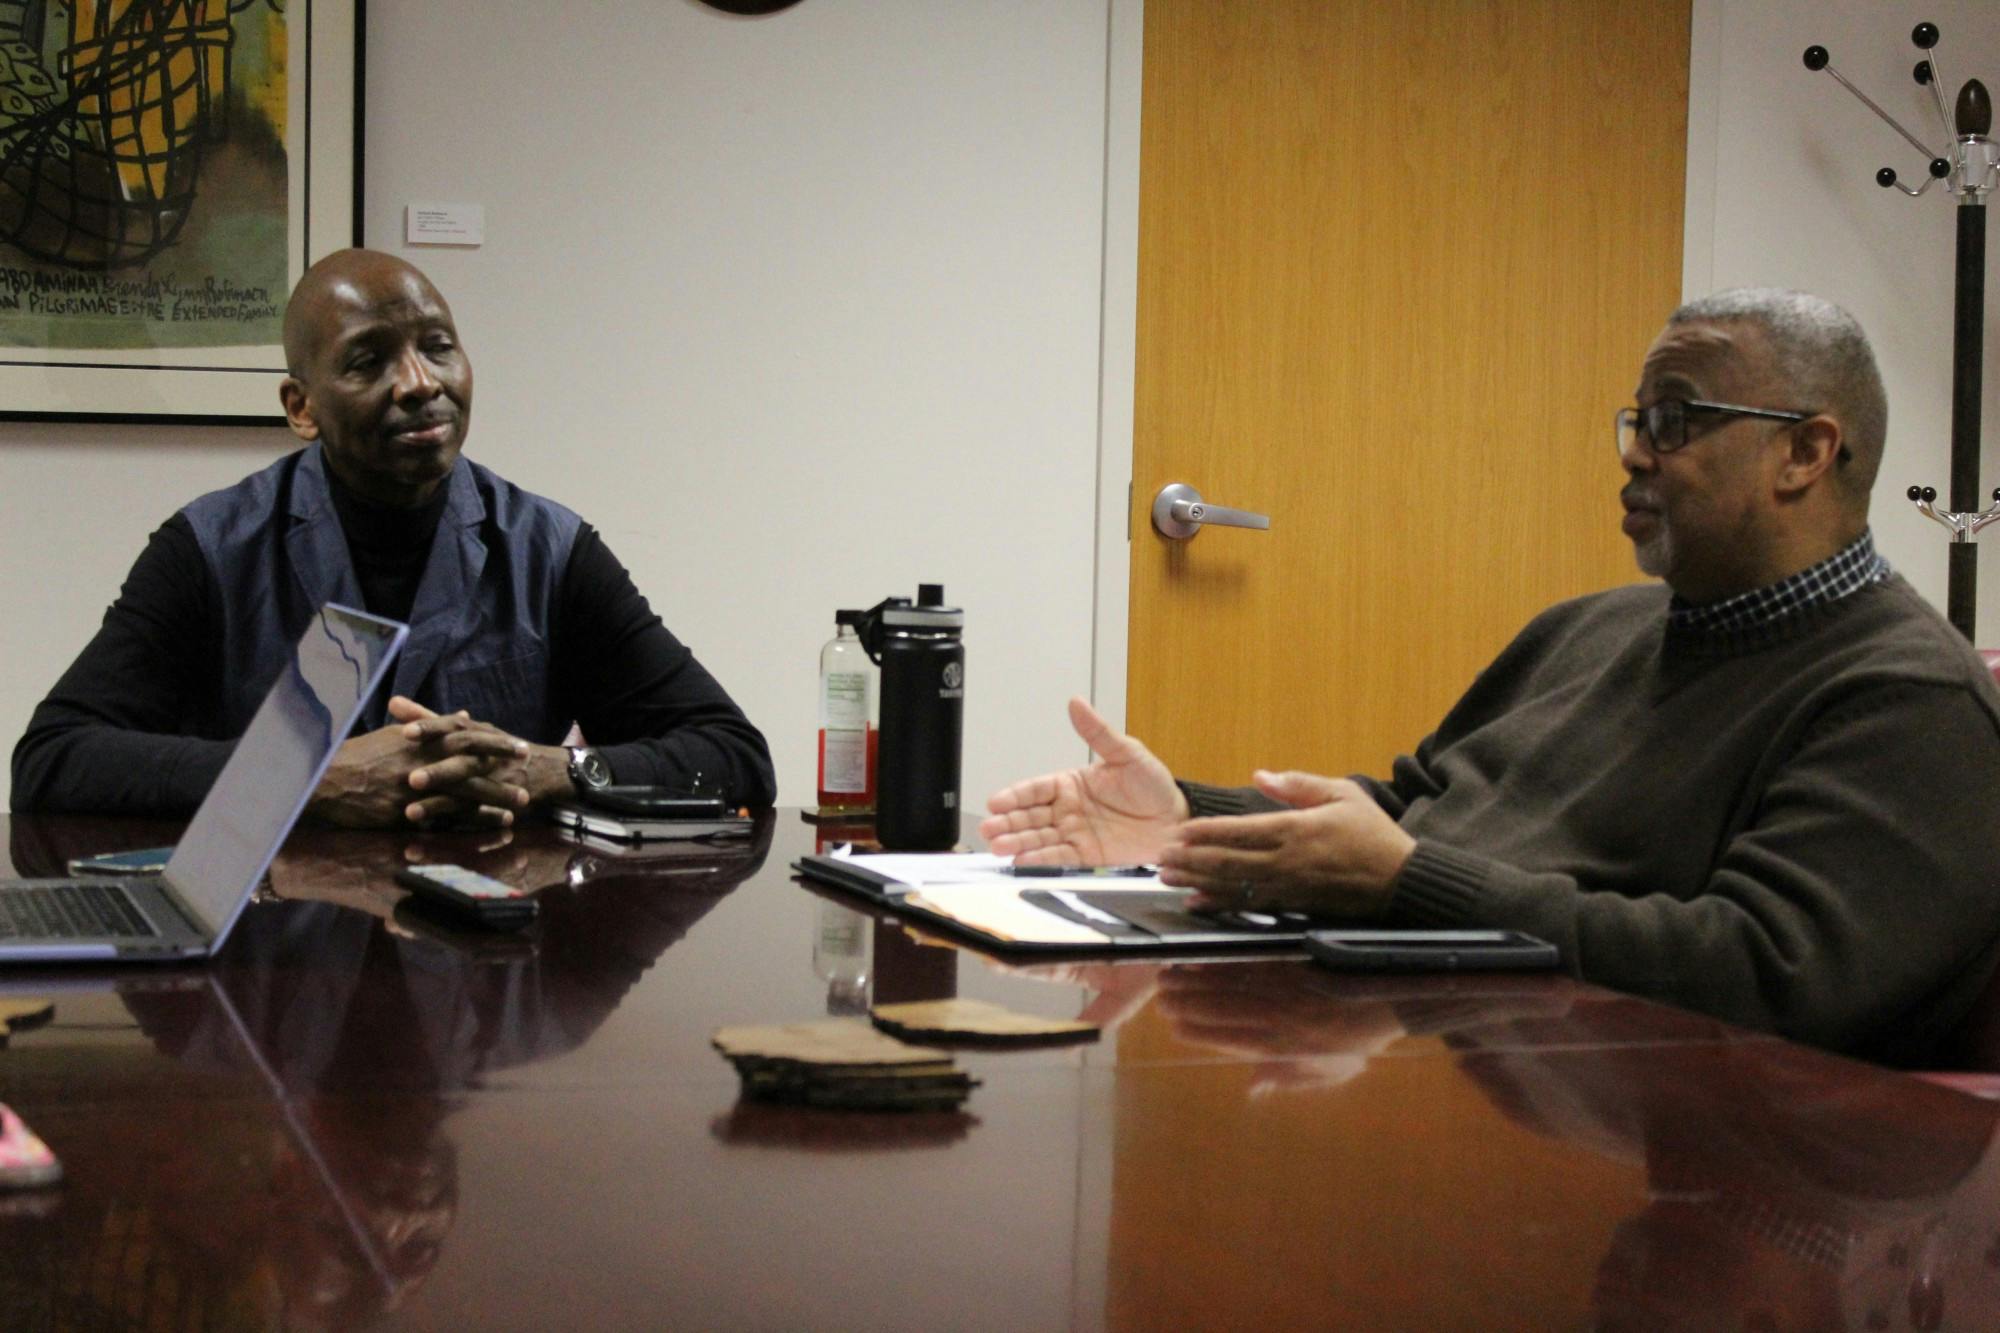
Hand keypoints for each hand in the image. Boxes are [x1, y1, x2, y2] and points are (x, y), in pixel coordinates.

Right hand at [305, 696, 535, 828]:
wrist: (323, 783)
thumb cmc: (357, 757)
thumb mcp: (394, 735)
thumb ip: (431, 726)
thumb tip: (463, 716)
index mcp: (418, 739)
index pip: (465, 736)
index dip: (494, 741)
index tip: (517, 746)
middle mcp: (420, 761)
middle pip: (471, 763)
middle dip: (502, 769)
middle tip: (528, 775)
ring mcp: (415, 788)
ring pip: (464, 792)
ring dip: (494, 798)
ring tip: (519, 804)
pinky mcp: (406, 812)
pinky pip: (446, 817)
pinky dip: (471, 820)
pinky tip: (490, 824)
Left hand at [388, 698, 574, 821]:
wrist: (545, 771)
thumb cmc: (497, 748)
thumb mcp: (468, 728)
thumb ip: (428, 719)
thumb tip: (393, 703)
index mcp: (477, 733)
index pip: (453, 727)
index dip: (431, 728)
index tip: (404, 732)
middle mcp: (486, 755)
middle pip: (462, 762)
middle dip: (437, 770)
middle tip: (410, 778)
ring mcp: (493, 781)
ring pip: (466, 792)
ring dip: (439, 803)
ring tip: (410, 812)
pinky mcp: (497, 805)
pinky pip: (474, 816)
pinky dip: (455, 824)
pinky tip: (435, 832)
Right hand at [979, 697, 1189, 865]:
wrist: (1177, 820)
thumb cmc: (1154, 785)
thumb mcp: (1127, 753)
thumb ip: (1098, 733)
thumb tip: (1076, 703)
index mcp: (1072, 783)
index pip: (1036, 789)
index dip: (1015, 796)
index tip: (996, 802)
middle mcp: (1068, 810)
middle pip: (1030, 816)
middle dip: (1008, 823)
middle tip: (989, 828)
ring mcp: (1076, 833)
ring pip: (1039, 838)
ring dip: (1018, 843)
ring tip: (998, 847)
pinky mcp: (1087, 855)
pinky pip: (1060, 857)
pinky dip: (1041, 860)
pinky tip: (1023, 861)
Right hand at [1156, 963, 1405, 1091]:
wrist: (1389, 999)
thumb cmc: (1358, 1041)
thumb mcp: (1327, 1072)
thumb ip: (1286, 1079)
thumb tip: (1251, 1089)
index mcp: (1283, 1047)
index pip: (1230, 1040)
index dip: (1200, 1034)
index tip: (1175, 1029)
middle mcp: (1277, 1017)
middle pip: (1223, 1009)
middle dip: (1188, 1003)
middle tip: (1161, 997)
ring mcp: (1282, 988)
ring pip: (1230, 984)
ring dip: (1197, 980)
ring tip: (1171, 975)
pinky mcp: (1289, 962)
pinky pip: (1249, 961)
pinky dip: (1222, 959)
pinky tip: (1203, 955)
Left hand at [1158, 770, 1413, 916]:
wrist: (1402, 881)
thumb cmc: (1373, 833)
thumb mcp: (1342, 794)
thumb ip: (1298, 784)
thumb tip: (1260, 775)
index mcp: (1297, 830)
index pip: (1240, 831)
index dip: (1205, 833)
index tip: (1178, 832)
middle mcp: (1287, 861)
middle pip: (1228, 862)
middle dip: (1190, 860)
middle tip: (1160, 858)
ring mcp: (1289, 887)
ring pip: (1233, 886)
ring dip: (1197, 882)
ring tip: (1168, 878)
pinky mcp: (1294, 906)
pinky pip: (1250, 905)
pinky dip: (1220, 905)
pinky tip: (1198, 904)